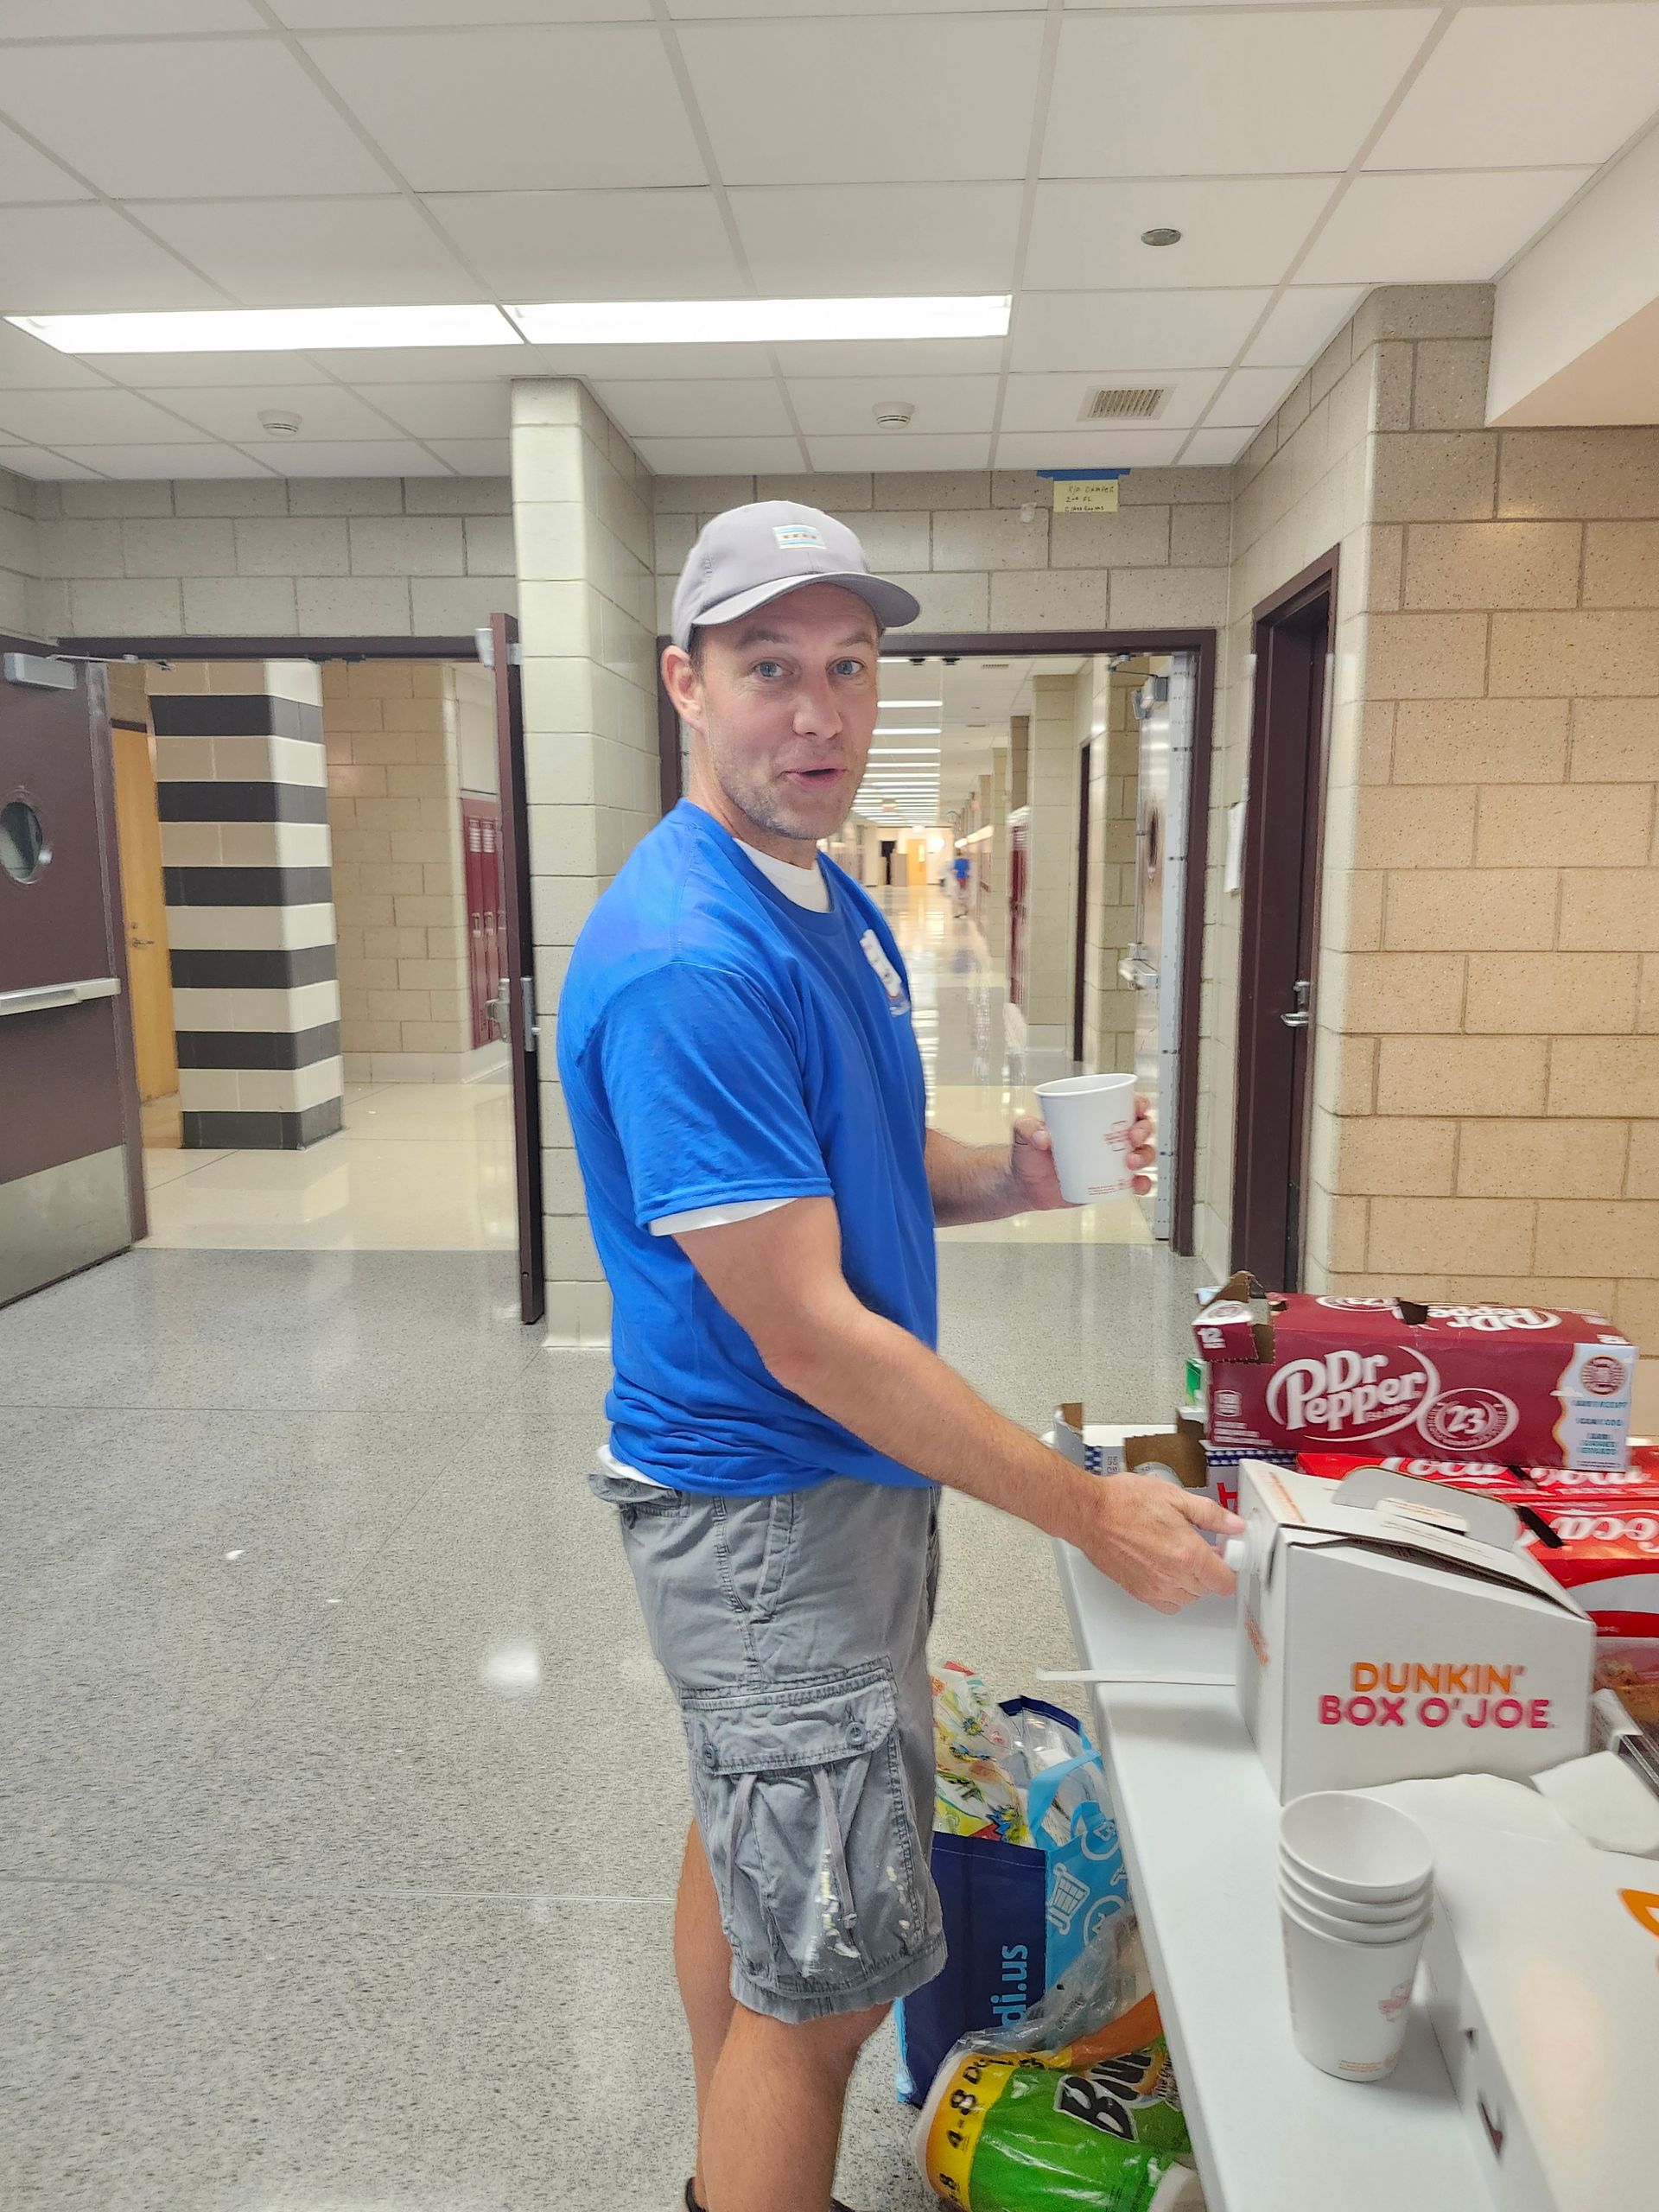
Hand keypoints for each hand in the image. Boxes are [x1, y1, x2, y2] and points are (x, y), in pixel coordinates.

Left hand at [1009, 1093, 1156, 1209]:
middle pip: (1141, 1127)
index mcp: (1093, 1118)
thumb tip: (1042, 1137)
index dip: (1138, 1103)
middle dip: (1143, 1130)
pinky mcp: (1111, 1184)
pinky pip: (1135, 1183)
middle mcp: (1108, 1137)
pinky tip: (1137, 1184)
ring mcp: (1112, 1161)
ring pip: (1143, 1153)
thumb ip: (1026, 1128)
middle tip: (1131, 1138)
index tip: (1137, 1107)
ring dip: (1145, 1156)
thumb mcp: (1023, 1133)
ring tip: (1129, 1163)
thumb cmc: (1028, 1153)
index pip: (1124, 1104)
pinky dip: (1142, 1184)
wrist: (1025, 1186)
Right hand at [1069, 1474, 1245, 1614]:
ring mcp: (1155, 1587)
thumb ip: (1210, 1514)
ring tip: (1180, 1556)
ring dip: (1192, 1581)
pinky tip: (1166, 1570)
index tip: (1225, 1553)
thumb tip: (1234, 1525)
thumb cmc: (1124, 1502)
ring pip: (1189, 1597)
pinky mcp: (1139, 1592)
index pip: (1226, 1581)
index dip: (1230, 1566)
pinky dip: (1173, 1592)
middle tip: (1201, 1547)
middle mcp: (1173, 1575)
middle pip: (1209, 1589)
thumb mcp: (1174, 1497)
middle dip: (1210, 1569)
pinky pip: (1168, 1604)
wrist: (1090, 1512)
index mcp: (1187, 1552)